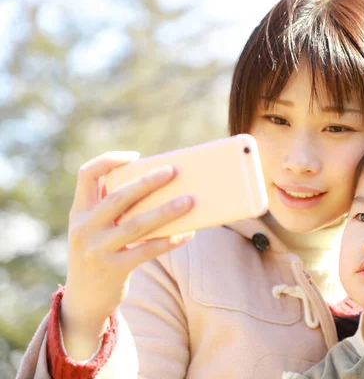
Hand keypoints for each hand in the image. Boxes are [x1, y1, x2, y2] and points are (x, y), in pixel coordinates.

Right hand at [60, 151, 194, 359]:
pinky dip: (169, 241)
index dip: (109, 161)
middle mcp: (83, 228)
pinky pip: (147, 250)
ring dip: (166, 211)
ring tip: (190, 201)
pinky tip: (187, 233)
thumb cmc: (99, 255)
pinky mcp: (113, 269)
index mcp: (79, 212)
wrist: (84, 302)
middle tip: (173, 171)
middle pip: (118, 197)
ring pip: (137, 225)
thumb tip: (157, 186)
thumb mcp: (94, 230)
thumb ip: (112, 209)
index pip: (86, 174)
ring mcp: (96, 250)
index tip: (135, 157)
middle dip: (147, 182)